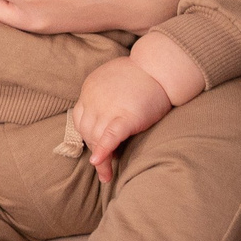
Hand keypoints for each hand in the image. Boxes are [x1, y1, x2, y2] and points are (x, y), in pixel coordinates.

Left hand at [69, 57, 173, 184]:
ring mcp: (108, 108)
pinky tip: (99, 163)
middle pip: (87, 132)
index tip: (96, 147)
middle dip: (94, 151)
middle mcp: (94, 99)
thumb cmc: (143, 75)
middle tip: (104, 168)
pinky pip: (109, 137)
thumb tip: (105, 122)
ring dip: (100, 160)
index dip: (87, 136)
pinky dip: (103, 151)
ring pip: (96, 139)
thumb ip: (105, 98)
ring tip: (107, 174)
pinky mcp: (126, 117)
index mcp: (89, 89)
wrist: (160, 66)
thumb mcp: (114, 81)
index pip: (80, 119)